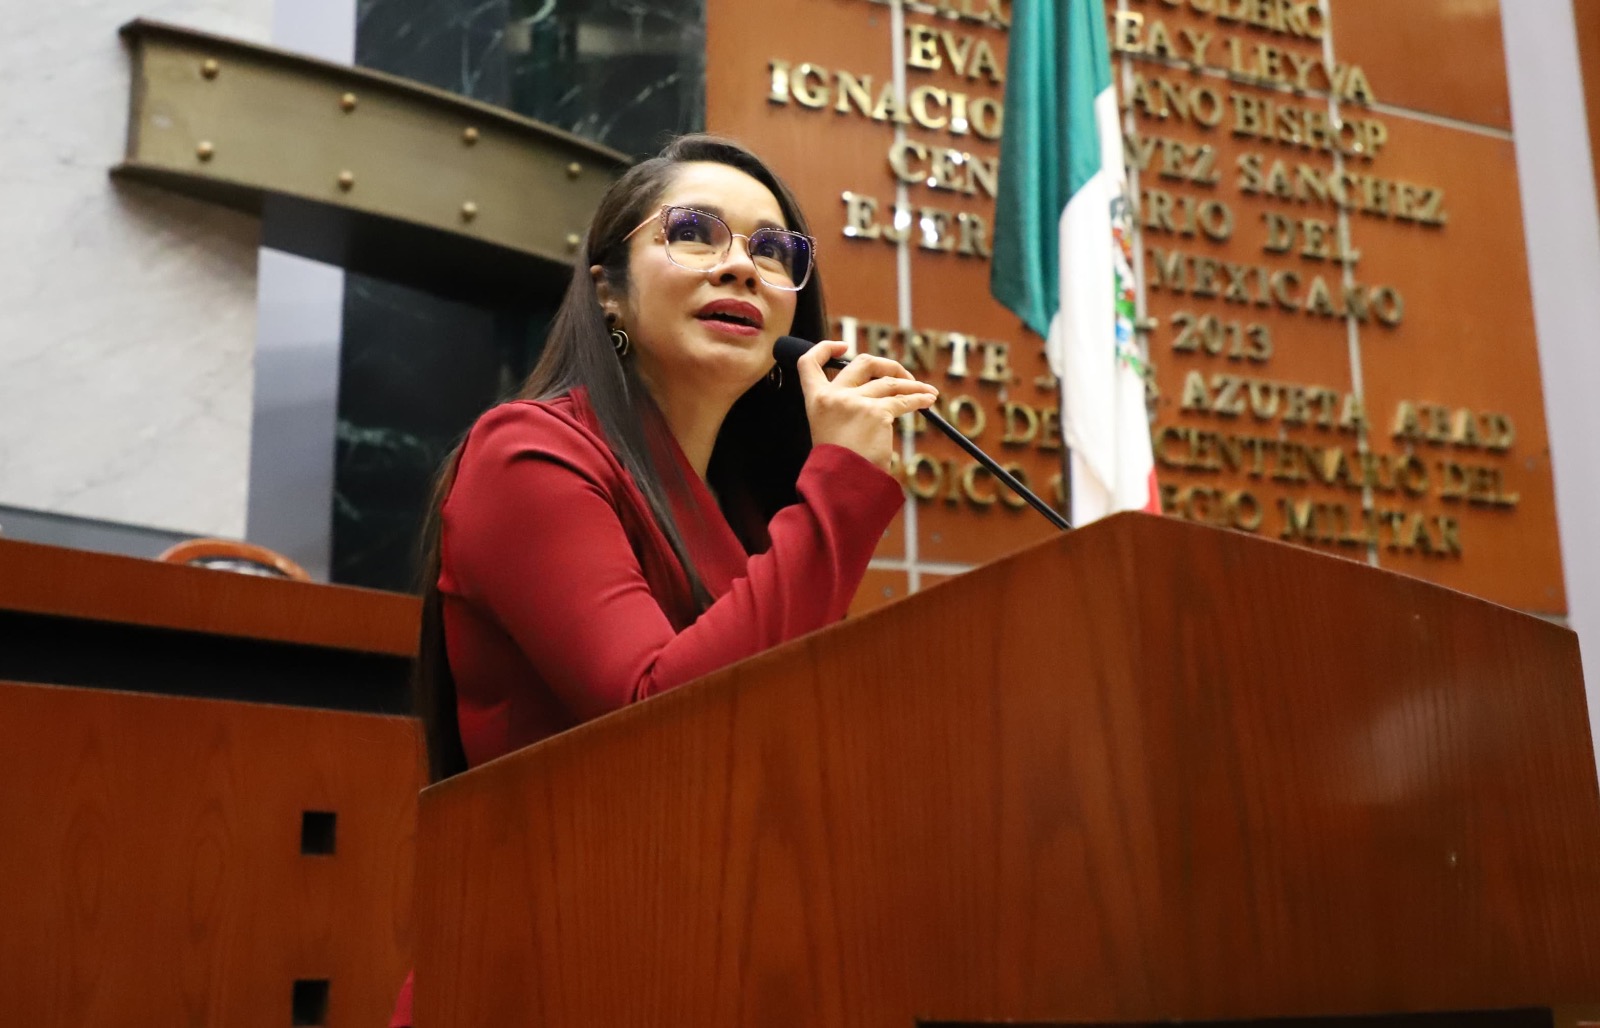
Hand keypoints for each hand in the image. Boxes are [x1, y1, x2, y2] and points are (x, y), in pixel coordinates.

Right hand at [794, 341, 938, 470]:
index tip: (843, 346)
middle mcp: (834, 396)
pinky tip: (928, 400)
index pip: (809, 362)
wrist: (843, 484)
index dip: (825, 348)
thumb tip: (874, 391)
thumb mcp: (830, 430)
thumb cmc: (839, 465)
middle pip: (863, 363)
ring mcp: (856, 402)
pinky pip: (903, 400)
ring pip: (890, 383)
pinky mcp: (878, 413)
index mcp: (816, 400)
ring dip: (912, 384)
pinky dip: (919, 398)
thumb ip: (843, 408)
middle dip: (887, 364)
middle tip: (902, 375)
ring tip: (927, 391)